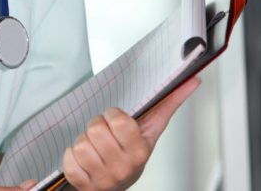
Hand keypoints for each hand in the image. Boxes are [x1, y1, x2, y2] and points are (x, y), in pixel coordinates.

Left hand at [62, 76, 200, 189]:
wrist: (115, 186)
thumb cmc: (130, 153)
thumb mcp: (149, 130)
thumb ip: (168, 104)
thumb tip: (192, 80)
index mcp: (139, 151)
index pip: (118, 121)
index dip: (113, 115)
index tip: (116, 121)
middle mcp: (122, 168)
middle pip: (96, 129)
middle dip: (97, 126)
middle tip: (104, 135)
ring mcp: (103, 179)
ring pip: (81, 144)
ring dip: (84, 142)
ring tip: (95, 148)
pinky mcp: (83, 184)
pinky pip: (69, 160)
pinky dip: (72, 157)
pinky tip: (84, 161)